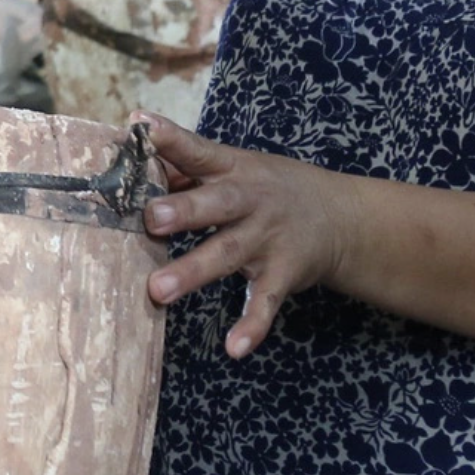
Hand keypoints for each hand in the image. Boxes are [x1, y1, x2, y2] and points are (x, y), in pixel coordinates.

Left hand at [138, 114, 349, 357]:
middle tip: (151, 219)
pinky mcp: (283, 273)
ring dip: (193, 271)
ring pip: (228, 254)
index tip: (140, 127)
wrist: (341, 217)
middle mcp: (250, 200)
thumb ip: (186, 168)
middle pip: (216, 203)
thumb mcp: (236, 167)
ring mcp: (267, 238)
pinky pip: (264, 301)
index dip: (170, 139)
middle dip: (183, 210)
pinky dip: (252, 325)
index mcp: (232, 168)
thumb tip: (134, 163)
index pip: (198, 149)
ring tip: (159, 291)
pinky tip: (234, 348)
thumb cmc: (268, 189)